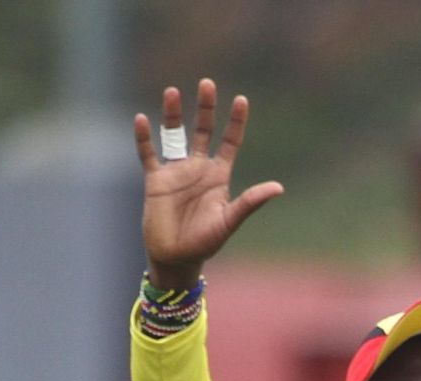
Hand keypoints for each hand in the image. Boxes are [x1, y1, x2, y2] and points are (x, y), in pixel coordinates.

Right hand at [133, 79, 283, 289]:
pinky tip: (142, 118)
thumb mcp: (230, 220)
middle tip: (208, 83)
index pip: (230, 142)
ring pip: (174, 135)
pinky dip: (144, 138)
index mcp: (219, 176)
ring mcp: (176, 172)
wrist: (177, 258)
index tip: (242, 100)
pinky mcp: (155, 180)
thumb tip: (278, 187)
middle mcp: (198, 168)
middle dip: (205, 108)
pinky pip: (148, 154)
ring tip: (172, 91)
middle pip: (203, 130)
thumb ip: (250, 202)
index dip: (236, 122)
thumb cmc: (206, 242)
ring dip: (172, 114)